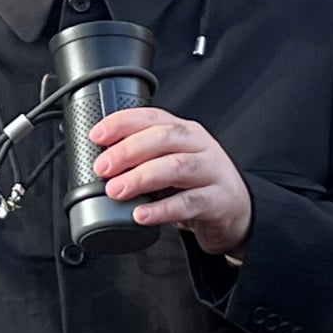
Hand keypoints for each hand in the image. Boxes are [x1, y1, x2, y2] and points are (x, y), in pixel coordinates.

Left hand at [90, 105, 252, 255]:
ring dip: (141, 177)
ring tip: (116, 191)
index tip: (96, 136)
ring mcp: (212, 171)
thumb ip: (143, 159)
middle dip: (127, 151)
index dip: (121, 123)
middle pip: (164, 138)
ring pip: (176, 166)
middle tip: (102, 168)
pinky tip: (141, 215)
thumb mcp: (170, 163)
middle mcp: (199, 145)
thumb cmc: (196, 185)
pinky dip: (162, 210)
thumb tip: (101, 164)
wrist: (236, 211)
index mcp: (184, 131)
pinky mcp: (218, 200)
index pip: (151, 117)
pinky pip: (189, 203)